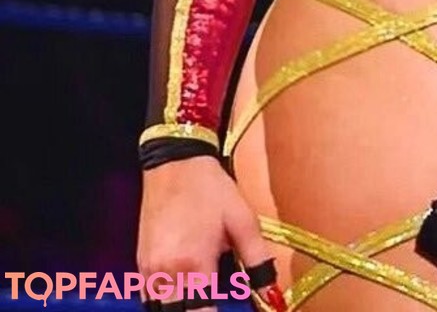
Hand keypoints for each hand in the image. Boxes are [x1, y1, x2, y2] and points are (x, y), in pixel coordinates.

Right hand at [137, 156, 284, 308]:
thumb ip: (259, 262)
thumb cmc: (212, 190)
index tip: (232, 310)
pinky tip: (187, 290)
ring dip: (184, 309)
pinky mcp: (140, 266)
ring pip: (161, 311)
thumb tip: (272, 296)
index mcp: (194, 267)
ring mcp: (148, 272)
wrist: (175, 163)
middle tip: (219, 302)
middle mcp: (165, 276)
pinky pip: (151, 299)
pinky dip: (168, 302)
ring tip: (206, 296)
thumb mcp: (243, 221)